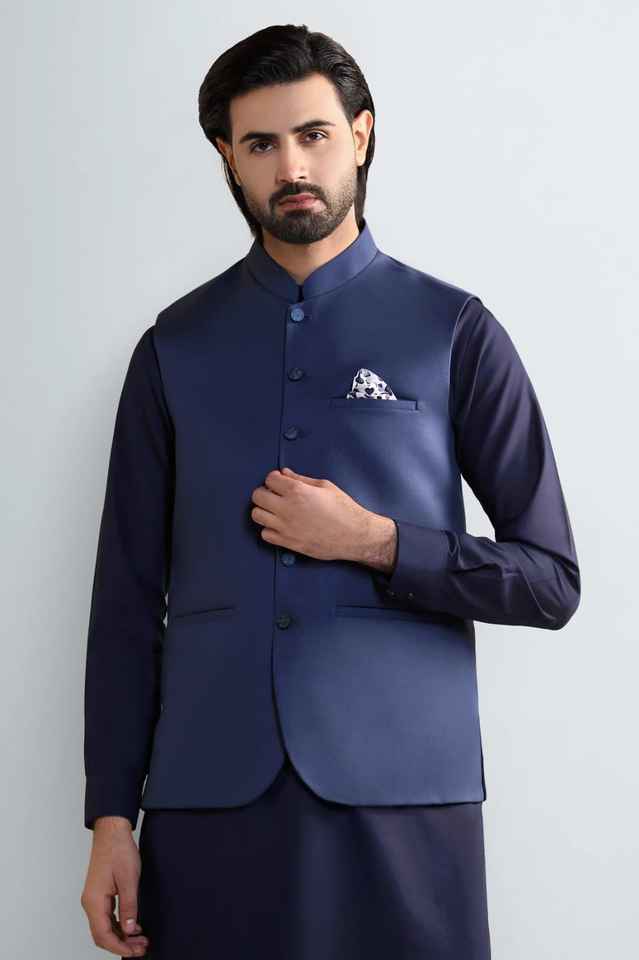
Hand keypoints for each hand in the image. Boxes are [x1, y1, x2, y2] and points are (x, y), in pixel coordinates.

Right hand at [80, 818, 148, 955]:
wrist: (112, 830)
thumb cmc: (118, 849)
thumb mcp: (129, 879)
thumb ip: (129, 906)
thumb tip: (130, 929)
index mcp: (94, 900)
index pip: (103, 935)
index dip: (119, 946)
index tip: (135, 951)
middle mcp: (90, 902)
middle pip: (102, 934)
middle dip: (121, 944)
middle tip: (141, 947)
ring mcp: (94, 898)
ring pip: (104, 926)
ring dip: (121, 935)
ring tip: (140, 939)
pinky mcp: (100, 893)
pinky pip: (106, 916)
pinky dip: (119, 925)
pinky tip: (133, 925)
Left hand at [250, 467, 372, 562]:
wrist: (354, 535)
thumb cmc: (344, 510)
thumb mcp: (325, 486)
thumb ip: (301, 479)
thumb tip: (285, 473)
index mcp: (297, 491)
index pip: (269, 479)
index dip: (274, 478)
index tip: (280, 482)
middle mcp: (287, 508)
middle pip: (257, 496)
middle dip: (265, 492)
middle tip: (275, 495)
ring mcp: (285, 527)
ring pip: (257, 515)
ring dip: (264, 510)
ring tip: (276, 510)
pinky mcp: (288, 542)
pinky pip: (265, 534)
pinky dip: (269, 529)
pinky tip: (280, 525)